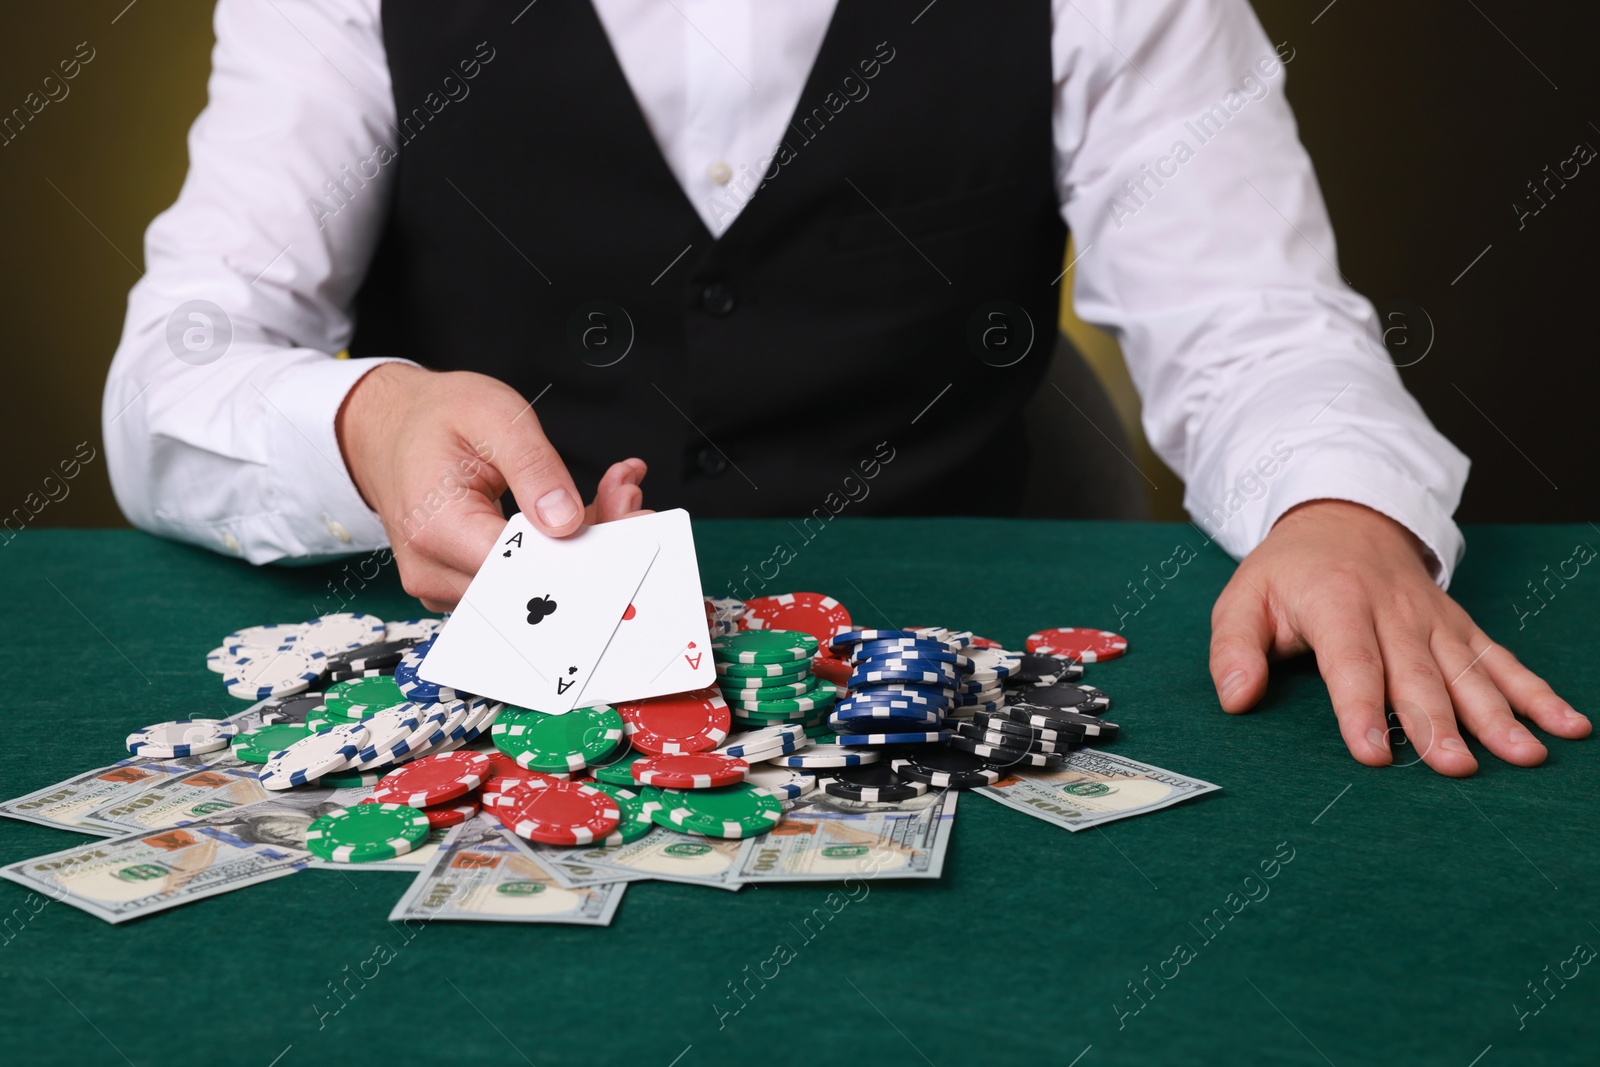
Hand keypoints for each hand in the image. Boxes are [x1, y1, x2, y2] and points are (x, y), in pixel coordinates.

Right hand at [335, 363, 647, 609]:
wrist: (388, 430)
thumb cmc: (434, 418)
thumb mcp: (492, 415)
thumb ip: (533, 467)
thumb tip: (565, 523)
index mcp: (438, 529)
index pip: (524, 568)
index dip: (583, 552)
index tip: (629, 524)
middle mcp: (437, 571)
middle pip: (536, 583)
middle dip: (595, 544)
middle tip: (628, 497)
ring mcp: (447, 585)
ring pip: (537, 585)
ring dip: (582, 545)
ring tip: (610, 494)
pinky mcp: (464, 585)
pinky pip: (525, 580)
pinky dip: (561, 550)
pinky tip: (581, 512)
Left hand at [1208, 499, 1589, 775]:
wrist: (1343, 517)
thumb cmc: (1288, 571)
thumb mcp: (1242, 598)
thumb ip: (1233, 649)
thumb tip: (1236, 699)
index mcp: (1337, 603)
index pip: (1351, 663)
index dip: (1360, 709)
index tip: (1373, 754)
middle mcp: (1395, 612)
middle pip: (1418, 675)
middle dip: (1438, 723)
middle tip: (1455, 768)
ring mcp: (1435, 620)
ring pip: (1469, 671)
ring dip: (1499, 714)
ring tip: (1524, 755)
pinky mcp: (1460, 626)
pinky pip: (1501, 660)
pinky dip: (1536, 692)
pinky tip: (1565, 724)